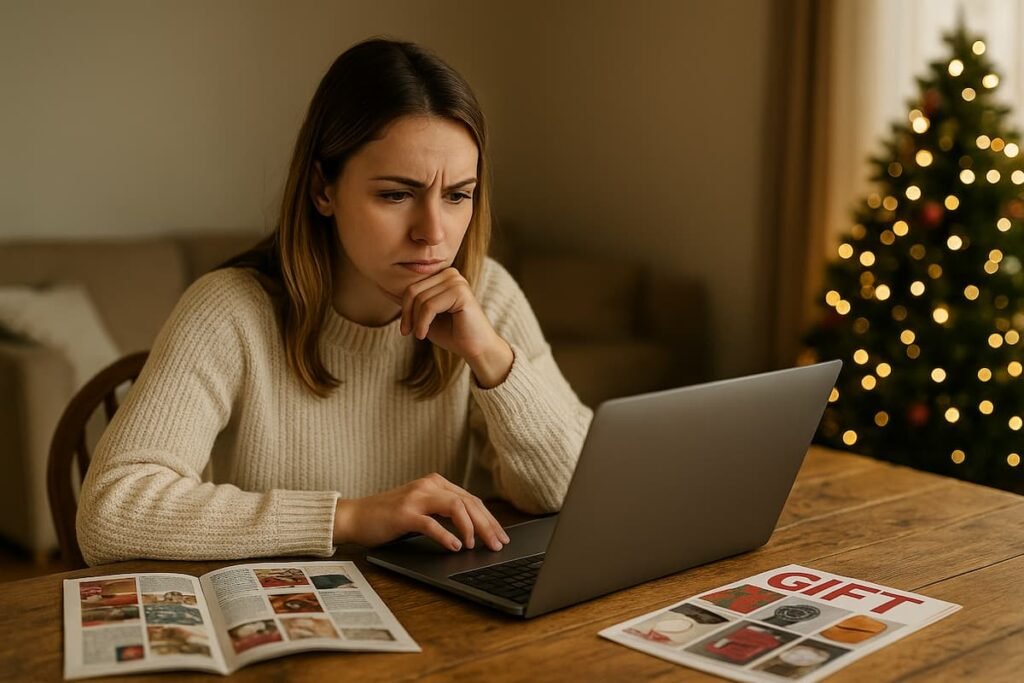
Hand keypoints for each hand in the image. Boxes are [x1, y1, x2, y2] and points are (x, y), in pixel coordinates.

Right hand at [333, 473, 510, 550]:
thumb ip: (443, 513)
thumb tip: (474, 531)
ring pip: (455, 507)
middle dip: (487, 525)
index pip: (471, 500)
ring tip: (477, 546)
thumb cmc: (388, 517)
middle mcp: (428, 486)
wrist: (354, 517)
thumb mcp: (420, 509)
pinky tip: (455, 546)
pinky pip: (431, 523)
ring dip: (470, 528)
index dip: (489, 518)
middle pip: (468, 502)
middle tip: (497, 544)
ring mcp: (416, 498)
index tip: (501, 536)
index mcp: (435, 483)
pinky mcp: (403, 514)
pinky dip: (446, 535)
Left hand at [399, 267, 513, 386]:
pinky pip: (429, 306)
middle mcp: (450, 274)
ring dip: (416, 321)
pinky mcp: (460, 292)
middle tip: (407, 332)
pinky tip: (423, 335)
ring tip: (419, 334)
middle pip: (413, 290)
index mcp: (443, 276)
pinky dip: (422, 323)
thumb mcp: (425, 316)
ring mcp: (457, 281)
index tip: (404, 328)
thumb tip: (383, 288)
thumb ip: (411, 302)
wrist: (475, 349)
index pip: (412, 286)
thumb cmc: (452, 333)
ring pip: (420, 299)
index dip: (403, 308)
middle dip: (407, 314)